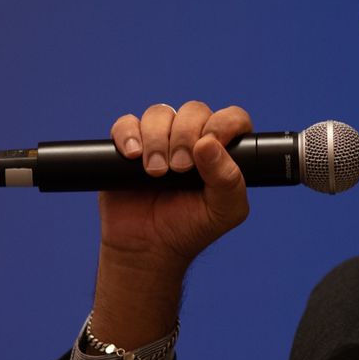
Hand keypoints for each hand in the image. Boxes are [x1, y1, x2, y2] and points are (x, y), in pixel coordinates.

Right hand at [88, 102, 252, 348]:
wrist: (148, 248)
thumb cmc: (191, 228)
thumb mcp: (224, 211)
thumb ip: (229, 179)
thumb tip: (208, 143)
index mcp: (222, 151)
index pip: (231, 118)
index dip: (223, 124)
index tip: (210, 143)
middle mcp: (193, 139)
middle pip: (193, 111)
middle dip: (186, 136)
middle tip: (180, 169)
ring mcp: (161, 141)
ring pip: (159, 114)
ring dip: (157, 140)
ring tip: (156, 173)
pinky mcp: (129, 146)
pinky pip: (126, 124)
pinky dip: (129, 135)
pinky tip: (133, 157)